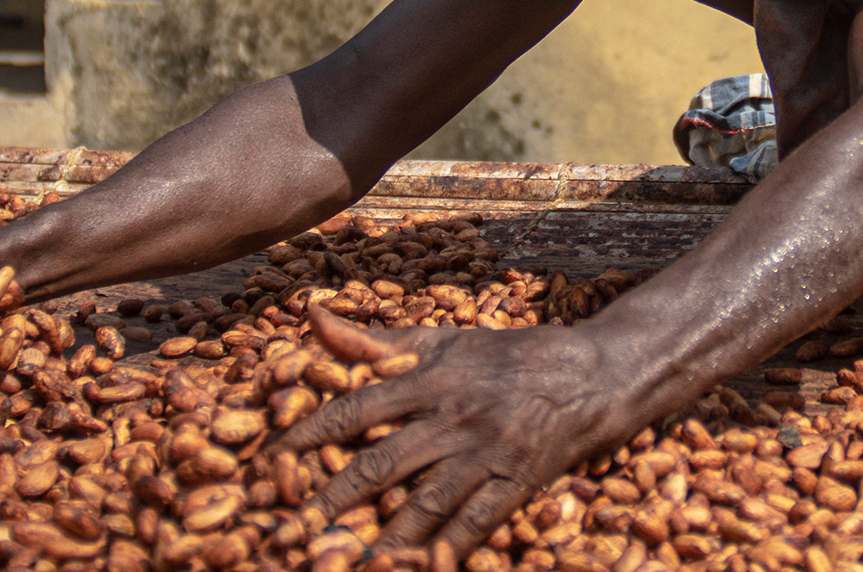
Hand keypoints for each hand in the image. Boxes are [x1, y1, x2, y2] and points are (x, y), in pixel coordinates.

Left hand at [270, 308, 641, 559]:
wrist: (593, 373)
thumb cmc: (510, 357)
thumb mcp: (443, 341)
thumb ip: (374, 338)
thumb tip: (310, 315)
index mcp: (430, 378)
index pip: (355, 407)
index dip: (307, 435)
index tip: (268, 462)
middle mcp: (452, 416)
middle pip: (379, 463)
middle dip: (329, 500)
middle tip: (288, 529)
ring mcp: (486, 452)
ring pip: (423, 503)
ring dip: (381, 539)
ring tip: (345, 563)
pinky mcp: (517, 482)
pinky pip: (476, 524)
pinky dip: (447, 550)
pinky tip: (422, 569)